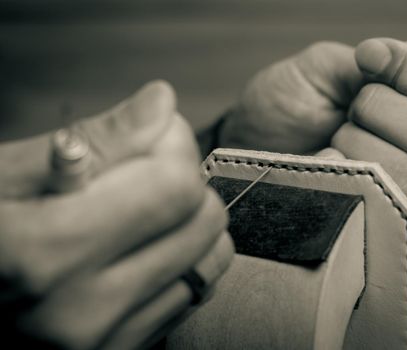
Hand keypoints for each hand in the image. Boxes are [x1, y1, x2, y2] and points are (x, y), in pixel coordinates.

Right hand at [0, 81, 233, 348]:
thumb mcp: (2, 176)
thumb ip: (92, 141)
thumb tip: (162, 104)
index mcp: (46, 255)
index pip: (174, 187)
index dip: (173, 145)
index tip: (154, 133)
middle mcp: (84, 312)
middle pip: (202, 222)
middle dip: (183, 180)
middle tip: (143, 170)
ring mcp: (108, 342)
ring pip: (210, 259)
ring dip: (189, 221)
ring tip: (143, 209)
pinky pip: (194, 293)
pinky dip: (182, 259)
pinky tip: (143, 247)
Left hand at [219, 28, 406, 201]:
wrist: (246, 144)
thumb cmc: (286, 104)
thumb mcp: (325, 70)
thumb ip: (379, 60)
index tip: (368, 58)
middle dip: (386, 111)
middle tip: (348, 107)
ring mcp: (396, 191)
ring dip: (362, 145)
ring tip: (331, 137)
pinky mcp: (367, 217)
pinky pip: (376, 202)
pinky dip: (345, 171)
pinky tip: (322, 160)